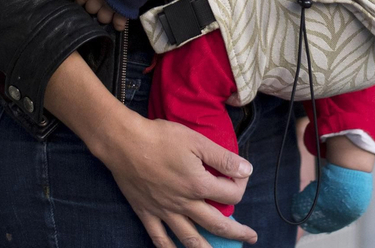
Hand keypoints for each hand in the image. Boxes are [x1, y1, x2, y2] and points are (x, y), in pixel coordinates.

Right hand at [45, 53, 256, 247]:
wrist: (124, 143)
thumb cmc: (161, 137)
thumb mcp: (196, 141)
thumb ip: (222, 158)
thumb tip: (246, 170)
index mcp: (198, 185)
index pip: (230, 194)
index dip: (241, 184)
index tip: (241, 174)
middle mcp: (184, 204)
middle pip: (217, 224)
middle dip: (237, 232)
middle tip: (251, 237)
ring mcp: (165, 211)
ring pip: (191, 239)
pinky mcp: (147, 213)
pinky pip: (160, 239)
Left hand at [77, 0, 127, 30]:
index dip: (81, 1)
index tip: (80, 4)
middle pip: (91, 10)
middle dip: (94, 9)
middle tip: (98, 8)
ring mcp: (110, 7)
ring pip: (103, 18)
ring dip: (106, 17)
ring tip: (109, 15)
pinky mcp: (122, 12)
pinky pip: (118, 22)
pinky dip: (119, 25)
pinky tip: (119, 26)